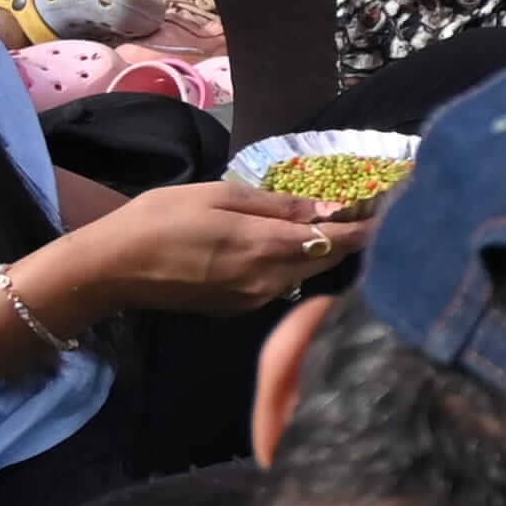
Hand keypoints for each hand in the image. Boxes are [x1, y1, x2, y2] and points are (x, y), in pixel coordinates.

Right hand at [55, 177, 342, 315]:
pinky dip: (294, 264)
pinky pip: (281, 283)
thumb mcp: (218, 197)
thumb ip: (275, 206)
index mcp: (268, 248)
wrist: (112, 269)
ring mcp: (256, 299)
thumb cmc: (160, 220)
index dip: (368, 226)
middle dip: (350, 237)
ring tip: (332, 223)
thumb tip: (325, 209)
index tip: (393, 210)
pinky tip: (289, 246)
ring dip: (322, 251)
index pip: (338, 240)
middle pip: (327, 259)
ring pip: (306, 273)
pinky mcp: (239, 308)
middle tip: (365, 210)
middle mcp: (271, 281)